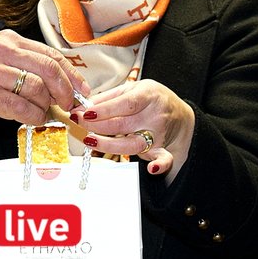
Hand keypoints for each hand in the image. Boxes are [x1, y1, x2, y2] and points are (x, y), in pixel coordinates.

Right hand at [0, 31, 88, 125]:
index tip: (82, 91)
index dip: (72, 75)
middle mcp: (1, 51)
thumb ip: (26, 66)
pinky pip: (20, 107)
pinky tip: (33, 120)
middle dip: (65, 91)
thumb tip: (61, 84)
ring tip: (45, 114)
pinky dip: (33, 116)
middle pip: (49, 69)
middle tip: (69, 105)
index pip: (51, 55)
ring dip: (47, 107)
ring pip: (37, 88)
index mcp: (9, 40)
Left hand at [68, 79, 194, 178]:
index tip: (84, 113)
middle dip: (97, 126)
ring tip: (90, 141)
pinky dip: (160, 165)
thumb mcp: (132, 89)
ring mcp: (158, 134)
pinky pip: (164, 159)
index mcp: (148, 95)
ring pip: (132, 144)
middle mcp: (155, 115)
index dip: (104, 110)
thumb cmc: (150, 99)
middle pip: (123, 124)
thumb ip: (108, 97)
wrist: (179, 113)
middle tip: (78, 123)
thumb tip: (83, 106)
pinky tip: (151, 169)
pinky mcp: (161, 150)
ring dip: (109, 145)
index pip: (125, 104)